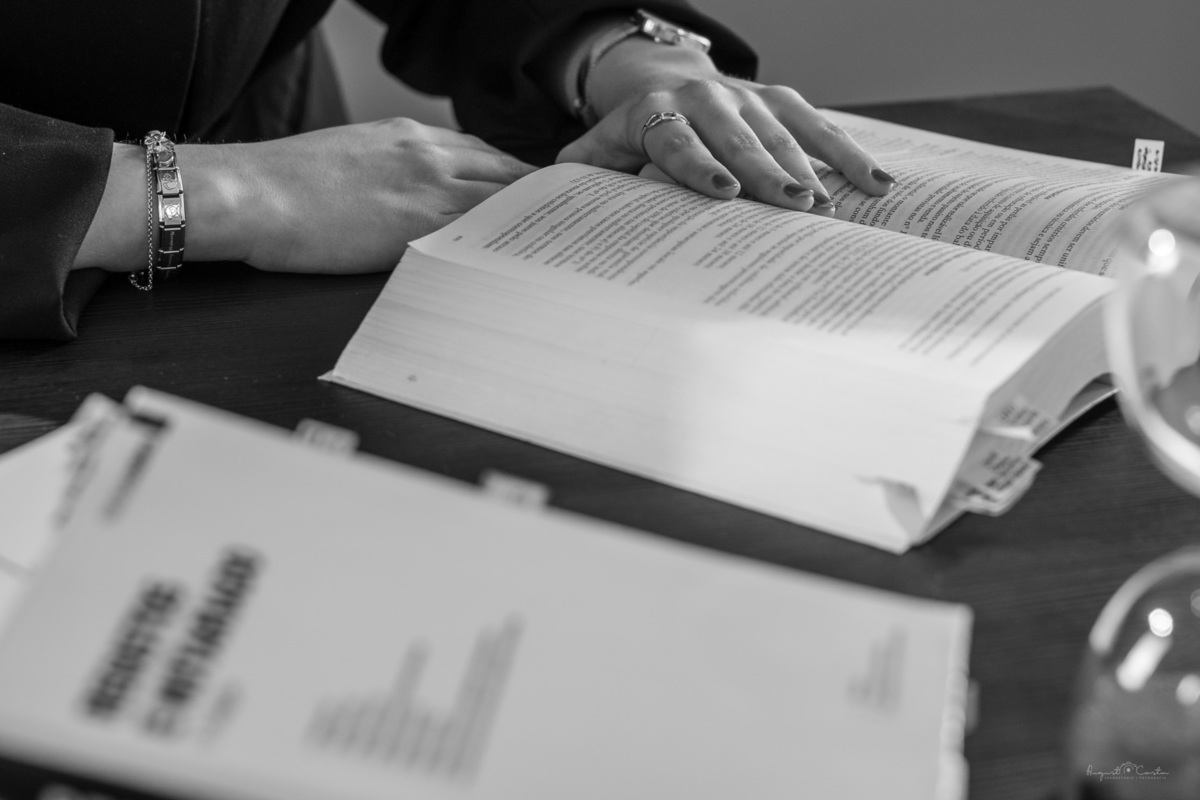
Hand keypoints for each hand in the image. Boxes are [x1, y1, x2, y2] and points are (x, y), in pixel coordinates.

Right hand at [218, 119, 536, 272]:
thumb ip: (393, 170)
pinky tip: (524, 265)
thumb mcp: (350, 157)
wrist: (252, 193)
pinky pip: (478, 236)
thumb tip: (408, 196)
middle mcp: (428, 156)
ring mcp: (426, 190)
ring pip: (501, 203)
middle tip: (565, 224)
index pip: (484, 154)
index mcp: (410, 137)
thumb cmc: (284, 184)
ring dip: (532, 224)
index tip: (534, 197)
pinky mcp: (417, 228)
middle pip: (506, 174)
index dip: (515, 177)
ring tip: (560, 248)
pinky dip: (505, 247)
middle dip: (537, 200)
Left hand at [556, 39, 893, 214]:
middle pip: (738, 138)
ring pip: (781, 133)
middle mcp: (705, 98)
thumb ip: (581, 174)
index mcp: (656, 111)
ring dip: (808, 170)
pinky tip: (876, 186)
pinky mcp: (779, 101)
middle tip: (791, 208)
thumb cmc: (629, 135)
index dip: (699, 165)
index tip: (722, 194)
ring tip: (827, 207)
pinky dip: (847, 153)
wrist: (661, 83)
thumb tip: (548, 204)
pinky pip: (818, 125)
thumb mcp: (596, 150)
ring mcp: (748, 97)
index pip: (677, 138)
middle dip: (765, 172)